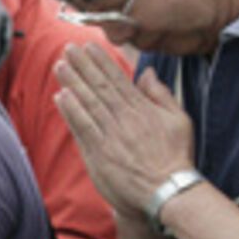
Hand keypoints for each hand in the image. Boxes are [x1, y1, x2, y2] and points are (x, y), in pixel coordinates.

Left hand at [53, 44, 194, 216]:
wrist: (167, 191)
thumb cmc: (175, 157)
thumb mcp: (179, 120)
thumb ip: (161, 94)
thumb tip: (147, 72)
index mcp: (142, 108)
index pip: (117, 79)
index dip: (101, 61)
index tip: (88, 47)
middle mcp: (124, 118)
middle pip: (99, 87)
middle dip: (82, 66)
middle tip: (67, 48)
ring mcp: (110, 136)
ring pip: (88, 104)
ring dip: (72, 83)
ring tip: (60, 66)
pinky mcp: (99, 154)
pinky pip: (82, 128)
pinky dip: (71, 112)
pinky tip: (61, 97)